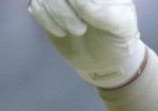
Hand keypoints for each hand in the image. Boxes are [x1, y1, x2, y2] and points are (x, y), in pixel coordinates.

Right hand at [28, 0, 145, 88]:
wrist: (105, 59)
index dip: (79, 4)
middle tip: (81, 30)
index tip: (87, 16)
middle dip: (64, 10)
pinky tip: (61, 32)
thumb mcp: (122, 24)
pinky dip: (47, 21)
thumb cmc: (118, 37)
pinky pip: (35, 6)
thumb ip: (104, 12)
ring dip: (59, 16)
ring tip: (76, 32)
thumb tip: (79, 2)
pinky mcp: (45, 7)